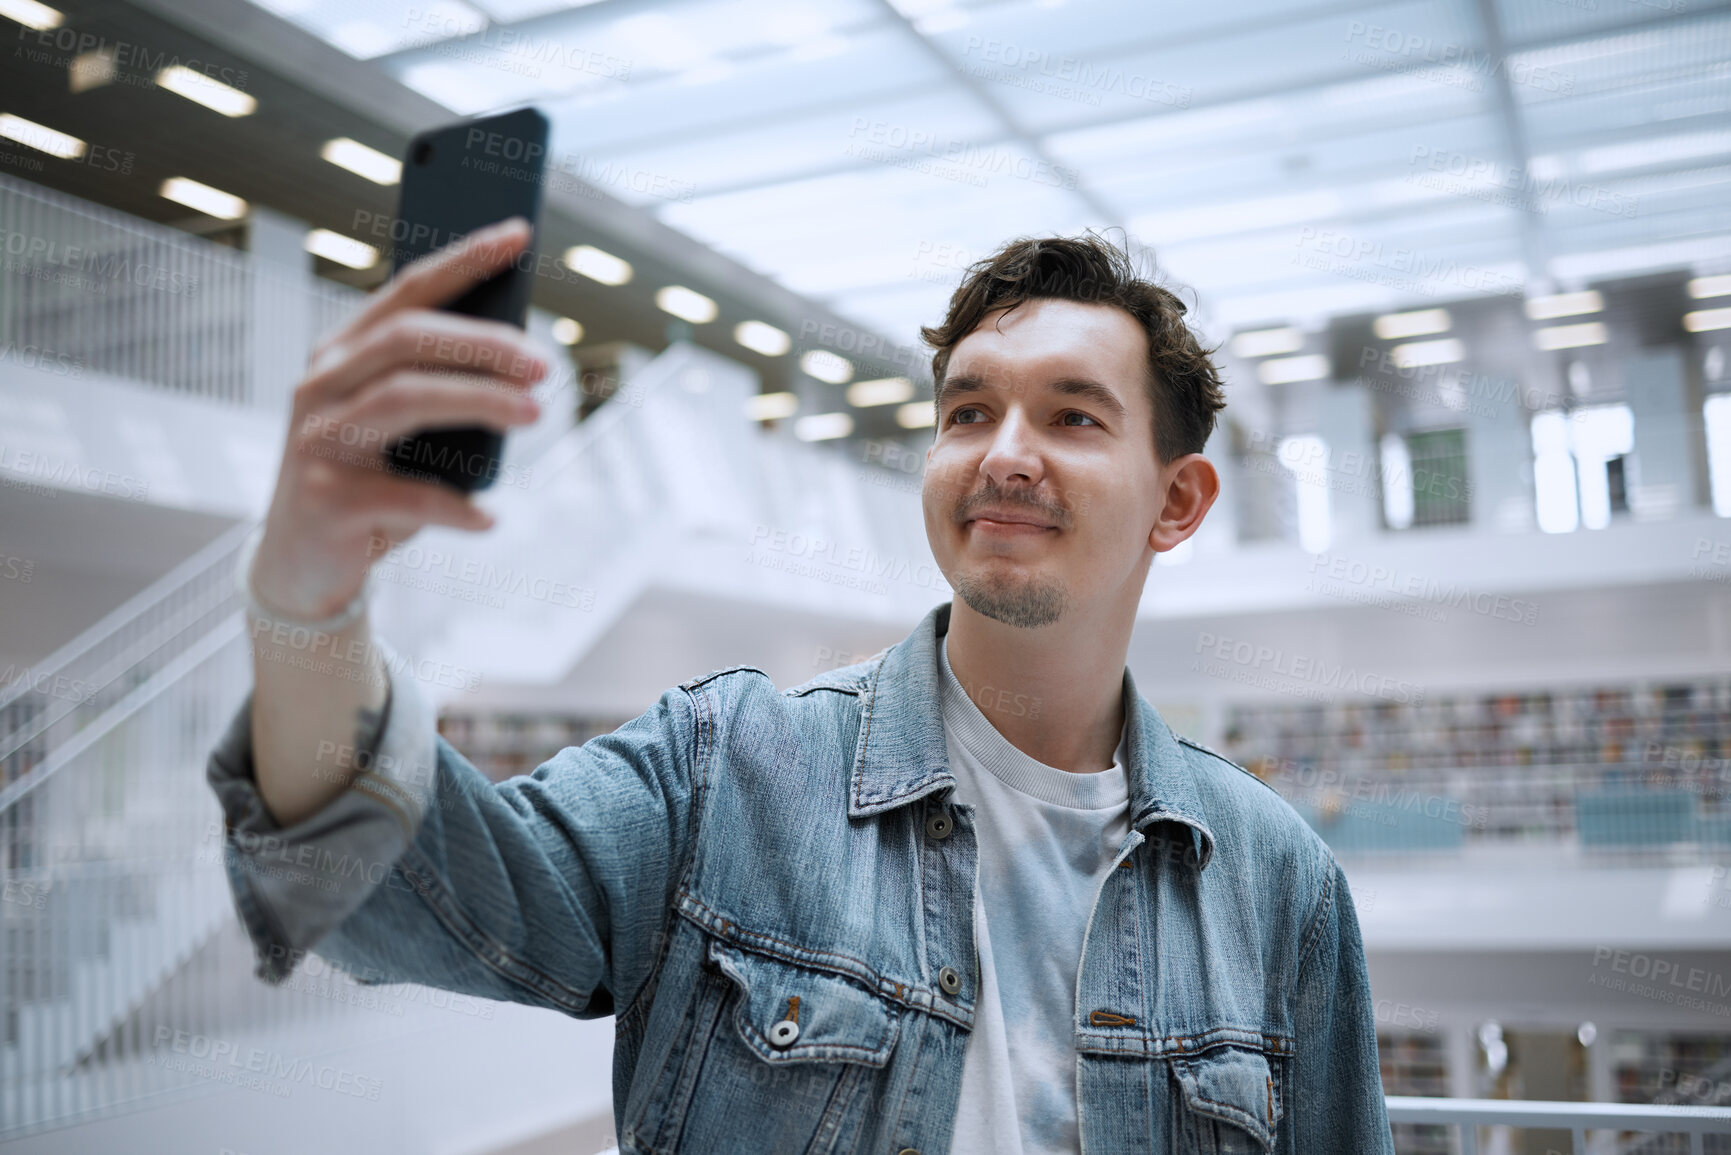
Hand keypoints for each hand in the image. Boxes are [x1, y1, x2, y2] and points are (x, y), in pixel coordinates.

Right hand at [250, 217, 547, 619]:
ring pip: (404, 400)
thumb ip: (442, 390)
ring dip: (479, 403)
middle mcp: (321, 386)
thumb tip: (522, 364)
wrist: (303, 565)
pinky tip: (488, 517)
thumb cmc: (369, 483)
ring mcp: (316, 441)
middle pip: (406, 339)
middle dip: (482, 343)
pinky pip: (404, 496)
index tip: (519, 234)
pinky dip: (455, 506)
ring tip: (535, 414)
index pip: (407, 291)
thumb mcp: (405, 430)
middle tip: (543, 364)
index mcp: (343, 355)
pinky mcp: (325, 500)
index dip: (463, 259)